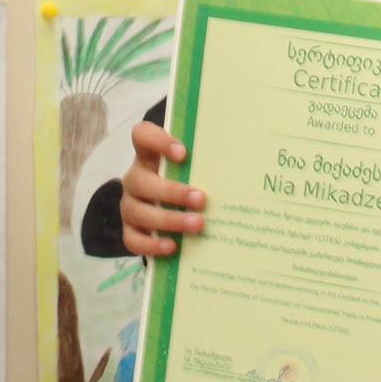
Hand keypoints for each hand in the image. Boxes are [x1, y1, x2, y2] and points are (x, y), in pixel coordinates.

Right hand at [121, 120, 205, 256]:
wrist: (174, 206)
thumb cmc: (191, 178)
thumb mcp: (197, 165)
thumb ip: (209, 159)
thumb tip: (250, 161)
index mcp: (150, 154)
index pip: (142, 135)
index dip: (158, 141)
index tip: (183, 153)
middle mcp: (136, 178)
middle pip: (140, 181)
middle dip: (172, 191)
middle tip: (201, 199)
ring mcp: (130, 204)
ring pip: (138, 212)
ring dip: (169, 219)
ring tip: (197, 224)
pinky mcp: (130, 230)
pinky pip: (132, 239)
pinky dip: (152, 244)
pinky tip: (173, 246)